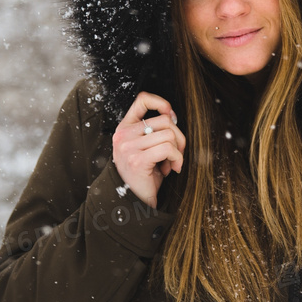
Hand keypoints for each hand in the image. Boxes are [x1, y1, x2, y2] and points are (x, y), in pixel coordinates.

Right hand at [112, 91, 185, 209]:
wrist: (132, 201)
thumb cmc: (142, 174)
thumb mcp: (144, 147)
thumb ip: (153, 131)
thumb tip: (172, 116)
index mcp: (124, 128)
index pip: (142, 100)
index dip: (161, 102)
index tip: (171, 116)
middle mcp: (123, 135)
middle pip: (164, 120)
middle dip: (178, 137)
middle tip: (176, 153)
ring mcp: (129, 147)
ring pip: (169, 135)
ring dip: (177, 151)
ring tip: (171, 163)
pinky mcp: (138, 160)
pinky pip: (168, 149)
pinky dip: (177, 159)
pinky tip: (172, 169)